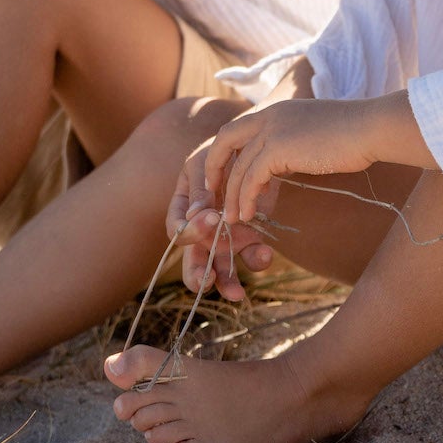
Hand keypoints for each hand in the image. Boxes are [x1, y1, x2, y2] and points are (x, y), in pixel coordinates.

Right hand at [166, 135, 276, 302]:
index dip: (190, 231)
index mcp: (183, 209)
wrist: (250, 148)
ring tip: (237, 294)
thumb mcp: (203, 161)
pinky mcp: (250, 238)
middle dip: (197, 276)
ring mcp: (225, 237)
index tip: (211, 218)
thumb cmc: (218, 152)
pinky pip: (252, 256)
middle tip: (206, 283)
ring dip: (227, 283)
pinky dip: (258, 259)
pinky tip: (265, 253)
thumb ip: (199, 187)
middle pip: (193, 260)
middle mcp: (201, 230)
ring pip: (221, 269)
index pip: (176, 230)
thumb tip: (193, 215)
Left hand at [195, 94, 413, 227]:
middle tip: (213, 196)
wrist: (370, 128)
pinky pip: (252, 177)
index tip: (223, 177)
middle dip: (214, 169)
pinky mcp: (279, 148)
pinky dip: (246, 197)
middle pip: (225, 140)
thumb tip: (283, 165)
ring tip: (233, 218)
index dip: (225, 153)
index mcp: (275, 110)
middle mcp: (268, 116)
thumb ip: (292, 145)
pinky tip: (248, 214)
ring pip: (239, 166)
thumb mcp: (313, 135)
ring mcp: (272, 130)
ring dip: (232, 195)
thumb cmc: (352, 136)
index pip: (236, 129)